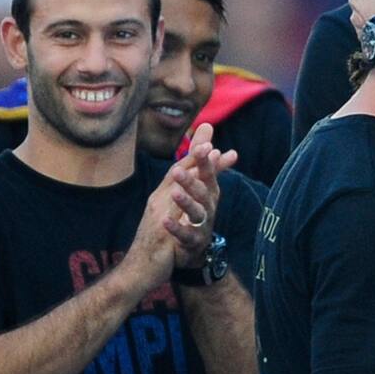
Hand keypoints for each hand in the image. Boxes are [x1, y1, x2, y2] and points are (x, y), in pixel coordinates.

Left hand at [163, 123, 237, 268]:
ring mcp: (202, 225)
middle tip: (178, 171)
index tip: (204, 148)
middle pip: (203, 192)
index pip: (208, 173)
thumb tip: (206, 125)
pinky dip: (176, 228)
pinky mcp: (193, 242)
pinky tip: (165, 221)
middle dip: (192, 181)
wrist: (188, 248)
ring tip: (175, 193)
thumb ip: (198, 155)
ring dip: (187, 202)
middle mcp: (209, 206)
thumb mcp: (194, 181)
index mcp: (208, 190)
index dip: (206, 161)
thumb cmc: (192, 209)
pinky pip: (186, 235)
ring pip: (198, 212)